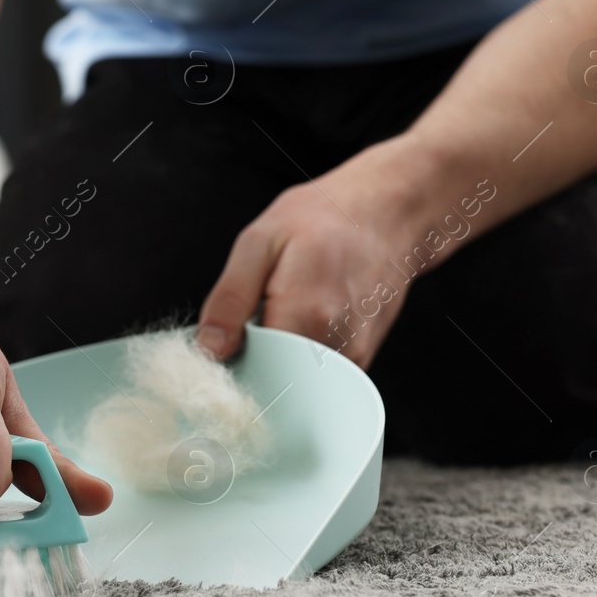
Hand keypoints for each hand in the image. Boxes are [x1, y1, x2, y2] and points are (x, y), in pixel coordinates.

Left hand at [197, 143, 432, 367]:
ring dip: (278, 358)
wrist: (387, 214)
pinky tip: (303, 319)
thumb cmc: (324, 218)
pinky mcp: (361, 359)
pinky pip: (317, 375)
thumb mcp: (259, 242)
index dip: (231, 363)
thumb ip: (230, 299)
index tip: (224, 344)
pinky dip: (300, 355)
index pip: (253, 372)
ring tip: (283, 311)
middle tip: (253, 319)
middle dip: (254, 361)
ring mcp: (354, 356)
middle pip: (275, 381)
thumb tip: (209, 350)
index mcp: (305, 315)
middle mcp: (336, 345)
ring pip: (296, 382)